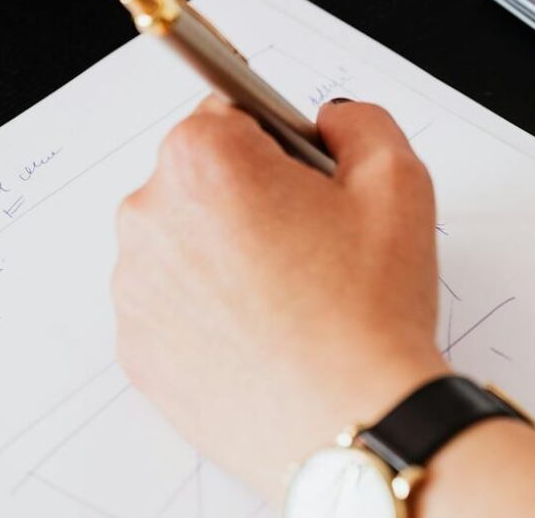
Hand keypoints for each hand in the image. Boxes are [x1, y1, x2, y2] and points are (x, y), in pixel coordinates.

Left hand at [113, 98, 446, 491]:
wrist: (350, 421)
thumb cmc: (369, 310)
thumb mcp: (399, 181)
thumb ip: (360, 123)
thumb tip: (330, 122)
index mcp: (204, 159)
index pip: (230, 114)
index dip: (281, 147)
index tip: (307, 184)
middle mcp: (150, 215)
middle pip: (200, 180)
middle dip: (250, 200)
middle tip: (311, 249)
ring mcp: (135, 287)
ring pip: (184, 245)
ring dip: (226, 257)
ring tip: (291, 301)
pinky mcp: (136, 348)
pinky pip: (173, 307)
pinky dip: (210, 314)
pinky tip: (264, 335)